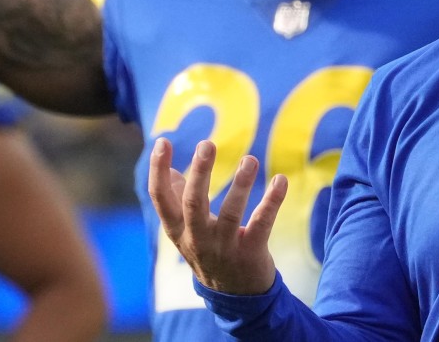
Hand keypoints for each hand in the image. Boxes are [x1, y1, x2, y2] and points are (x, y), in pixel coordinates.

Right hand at [147, 137, 286, 294]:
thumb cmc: (209, 252)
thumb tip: (168, 171)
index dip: (158, 170)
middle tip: (207, 144)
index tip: (162, 142)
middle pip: (193, 203)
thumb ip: (178, 202)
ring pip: (230, 213)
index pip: (161, 199)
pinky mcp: (251, 252)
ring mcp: (224, 247)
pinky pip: (261, 224)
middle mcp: (197, 239)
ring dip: (240, 185)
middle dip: (199, 173)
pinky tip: (281, 180)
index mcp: (178, 230)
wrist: (235, 296)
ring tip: (250, 159)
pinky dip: (272, 201)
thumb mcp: (186, 232)